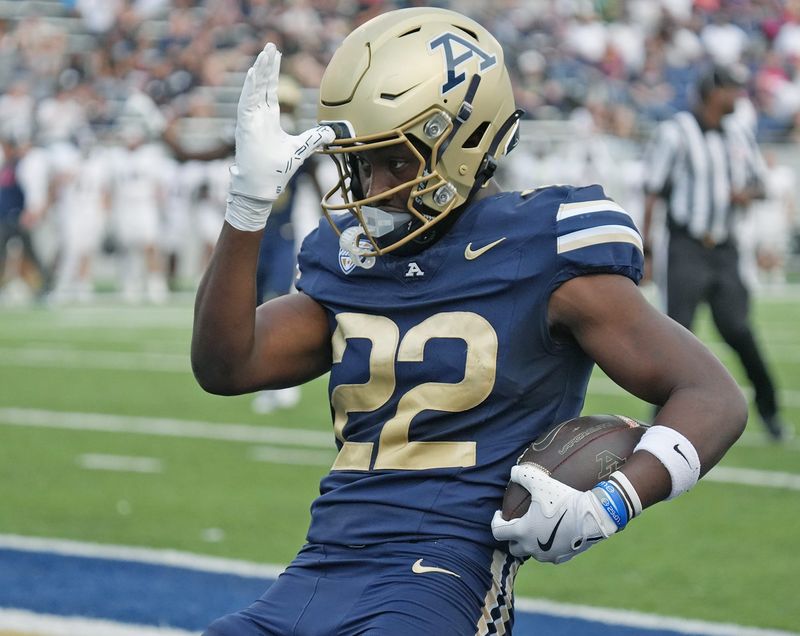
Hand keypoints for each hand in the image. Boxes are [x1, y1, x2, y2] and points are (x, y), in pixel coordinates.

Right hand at [226, 42, 334, 230]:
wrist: (264, 186)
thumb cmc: (276, 170)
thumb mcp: (301, 149)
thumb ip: (314, 138)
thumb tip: (331, 132)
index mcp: (269, 118)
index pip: (271, 90)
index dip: (274, 72)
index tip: (277, 55)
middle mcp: (258, 115)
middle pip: (262, 84)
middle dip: (267, 64)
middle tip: (271, 45)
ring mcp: (250, 120)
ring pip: (254, 89)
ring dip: (259, 71)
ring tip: (264, 53)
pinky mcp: (245, 126)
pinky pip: (246, 102)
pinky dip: (251, 87)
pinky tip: (255, 72)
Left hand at [491, 464, 617, 563]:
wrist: (592, 517)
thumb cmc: (563, 500)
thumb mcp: (541, 483)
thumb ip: (523, 475)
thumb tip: (513, 471)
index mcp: (523, 531)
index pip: (498, 532)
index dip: (495, 522)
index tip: (499, 514)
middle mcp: (532, 547)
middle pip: (513, 548)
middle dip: (511, 537)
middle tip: (517, 523)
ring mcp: (548, 555)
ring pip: (531, 552)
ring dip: (529, 542)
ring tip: (535, 528)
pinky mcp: (562, 558)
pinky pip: (549, 555)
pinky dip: (547, 547)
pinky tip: (552, 535)